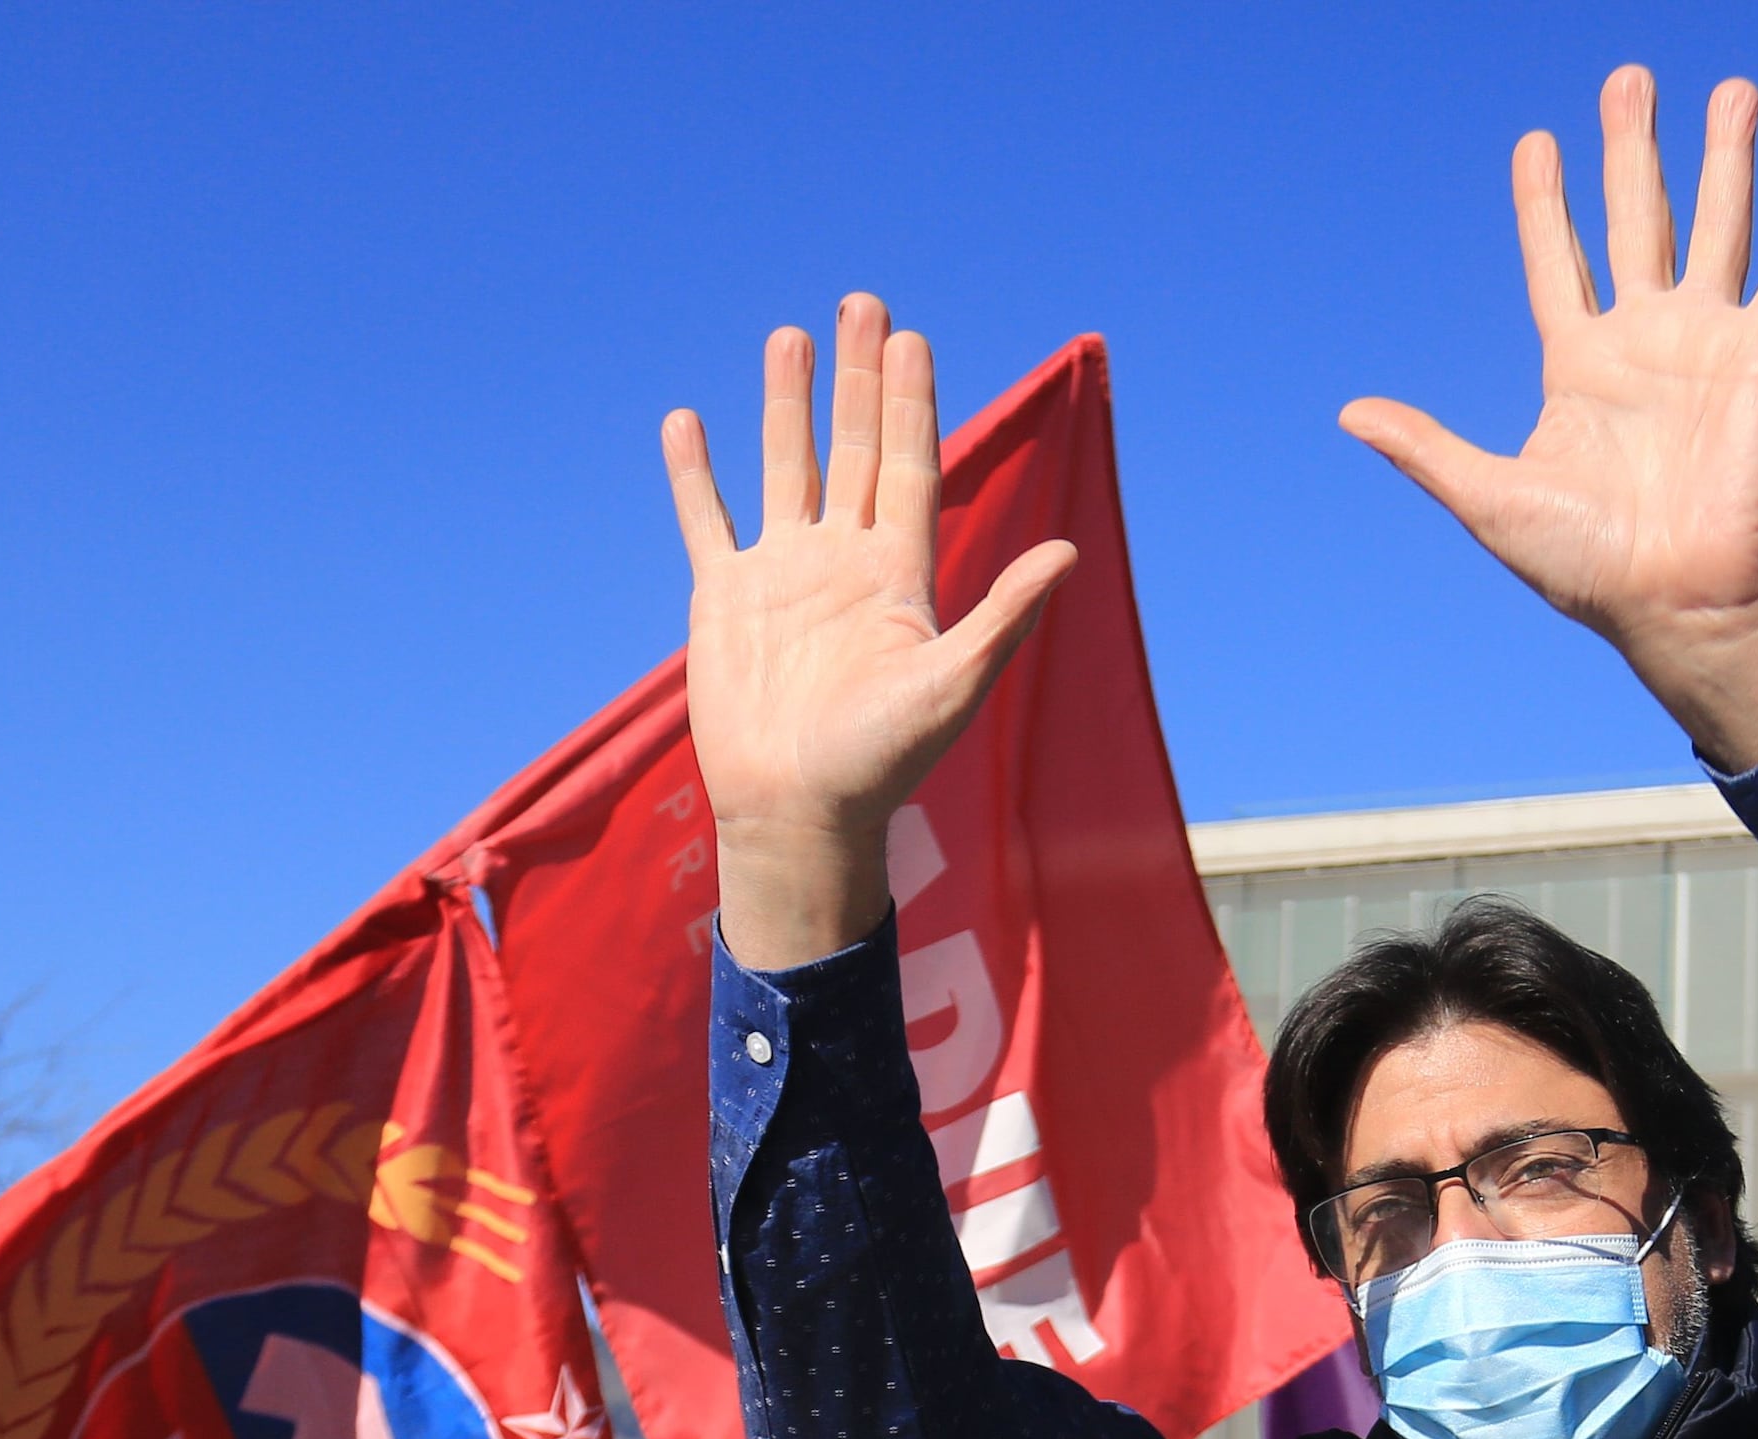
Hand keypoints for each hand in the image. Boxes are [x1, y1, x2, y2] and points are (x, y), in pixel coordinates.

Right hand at [666, 296, 1081, 967]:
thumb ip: (1003, 616)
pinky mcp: (724, 598)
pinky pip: (708, 521)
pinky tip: (688, 421)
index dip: (913, 403)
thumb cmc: (882, 762)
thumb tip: (1069, 553)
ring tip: (789, 338)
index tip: (912, 340)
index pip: (910, 466)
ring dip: (786, 404)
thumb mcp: (953, 685)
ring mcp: (783, 575)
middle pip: (855, 448)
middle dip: (860, 379)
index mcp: (900, 575)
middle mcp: (844, 561)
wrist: (800, 814)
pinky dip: (696, 475)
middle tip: (864, 304)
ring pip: (787, 467)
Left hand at [1341, 69, 1757, 773]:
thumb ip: (1427, 448)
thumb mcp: (1490, 498)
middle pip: (1637, 219)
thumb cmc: (1587, 565)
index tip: (1536, 143)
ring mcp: (1706, 343)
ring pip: (1717, 226)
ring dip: (1727, 157)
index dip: (1544, 205)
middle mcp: (1644, 342)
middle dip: (1633, 149)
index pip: (1557, 263)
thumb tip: (1349, 414)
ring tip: (1733, 88)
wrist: (1677, 603)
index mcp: (1579, 366)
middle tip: (1630, 78)